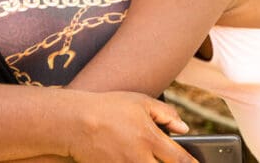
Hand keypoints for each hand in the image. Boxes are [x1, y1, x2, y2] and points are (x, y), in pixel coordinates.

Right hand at [66, 91, 194, 162]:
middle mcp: (139, 158)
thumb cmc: (109, 108)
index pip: (179, 159)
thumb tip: (184, 127)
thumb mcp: (140, 102)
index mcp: (150, 139)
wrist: (75, 122)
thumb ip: (166, 114)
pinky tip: (136, 158)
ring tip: (148, 155)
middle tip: (173, 161)